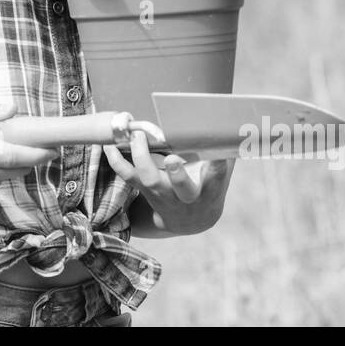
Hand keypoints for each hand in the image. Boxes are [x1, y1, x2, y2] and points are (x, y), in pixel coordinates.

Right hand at [0, 102, 57, 194]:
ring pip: (12, 175)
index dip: (35, 153)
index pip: (9, 155)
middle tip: (48, 143)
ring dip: (22, 162)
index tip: (53, 146)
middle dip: (36, 157)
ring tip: (20, 143)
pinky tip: (1, 154)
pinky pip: (1, 179)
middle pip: (17, 169)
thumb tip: (13, 107)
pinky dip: (8, 168)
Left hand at [105, 130, 235, 235]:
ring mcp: (163, 195)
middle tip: (173, 157)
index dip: (217, 167)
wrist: (191, 221)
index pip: (216, 178)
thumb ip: (228, 153)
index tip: (219, 154)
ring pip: (150, 181)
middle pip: (182, 188)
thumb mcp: (223, 175)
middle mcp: (186, 196)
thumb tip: (235, 124)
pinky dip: (117, 162)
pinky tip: (109, 145)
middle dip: (178, 174)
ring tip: (138, 136)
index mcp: (210, 191)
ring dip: (142, 158)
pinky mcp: (145, 191)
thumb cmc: (209, 188)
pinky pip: (128, 178)